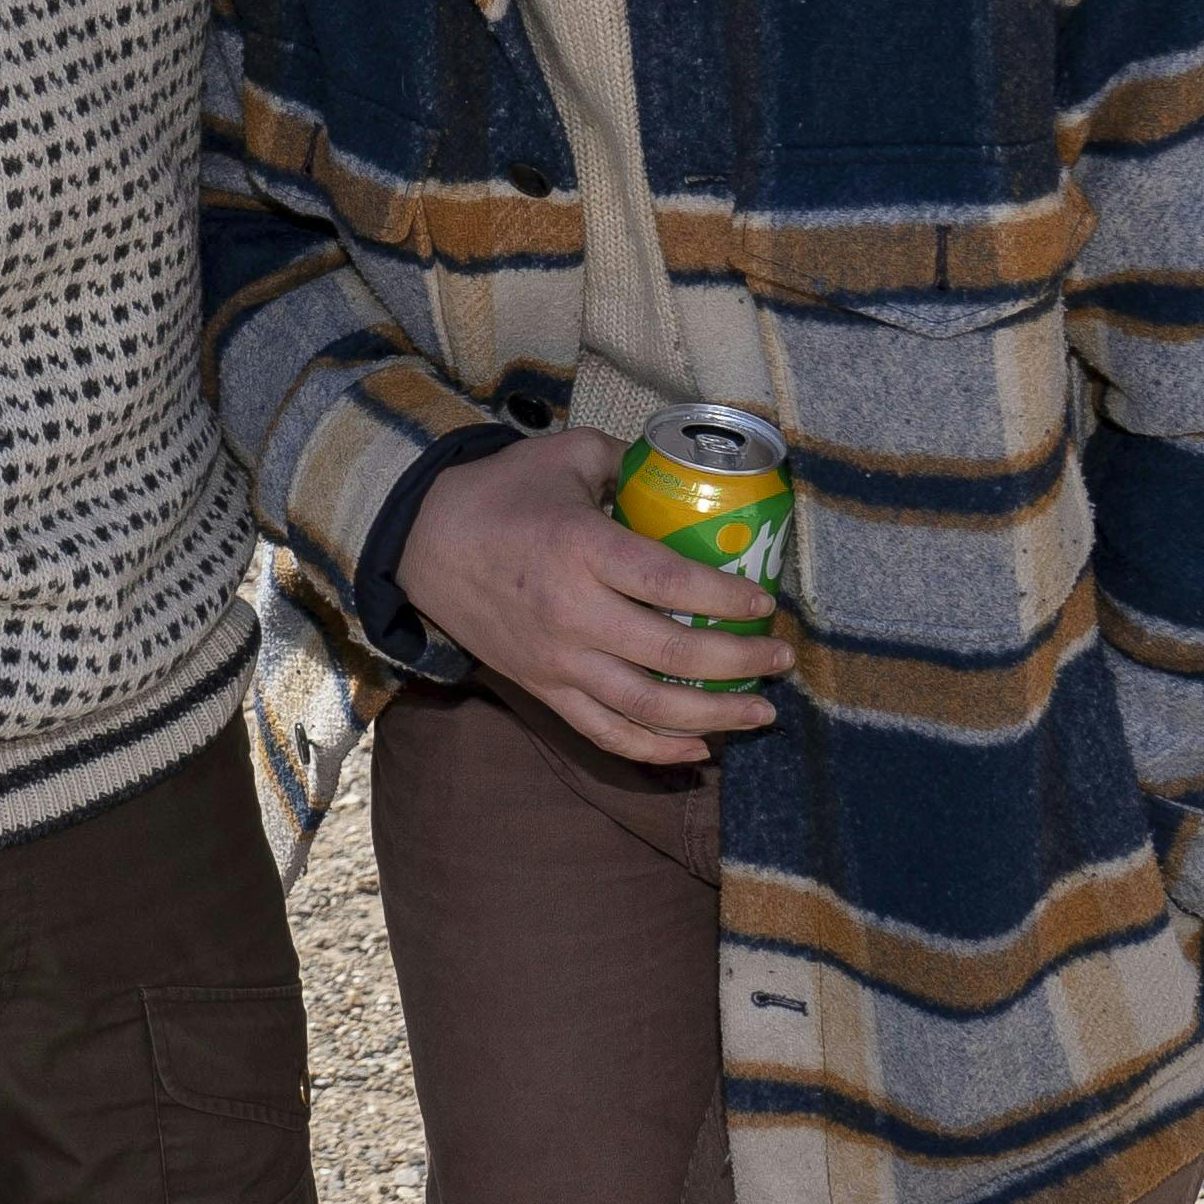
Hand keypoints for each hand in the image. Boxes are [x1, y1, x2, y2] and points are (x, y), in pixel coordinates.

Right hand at [389, 430, 792, 770]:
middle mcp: (573, 613)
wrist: (421, 543)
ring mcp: (558, 660)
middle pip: (672, 656)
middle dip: (740, 663)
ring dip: (713, 717)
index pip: (671, 584)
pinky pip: (604, 732)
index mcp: (583, 549)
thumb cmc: (500, 493)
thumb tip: (680, 474)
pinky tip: (698, 749)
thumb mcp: (564, 455)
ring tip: (760, 713)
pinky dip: (654, 749)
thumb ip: (626, 462)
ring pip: (647, 706)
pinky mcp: (543, 688)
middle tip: (781, 660)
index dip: (726, 599)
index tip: (765, 603)